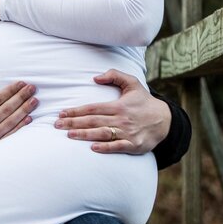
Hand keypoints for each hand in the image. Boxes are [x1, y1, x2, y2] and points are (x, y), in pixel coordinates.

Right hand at [0, 81, 36, 185]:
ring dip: (24, 110)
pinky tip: (28, 120)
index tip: (20, 83)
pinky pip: (9, 136)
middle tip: (32, 88)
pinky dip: (20, 127)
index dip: (10, 90)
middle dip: (21, 97)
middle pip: (7, 108)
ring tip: (34, 101)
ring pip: (11, 121)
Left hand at [54, 69, 170, 153]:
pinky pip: (118, 146)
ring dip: (85, 134)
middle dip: (74, 123)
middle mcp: (122, 119)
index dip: (76, 111)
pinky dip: (105, 147)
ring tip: (69, 135)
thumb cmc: (144, 102)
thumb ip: (114, 75)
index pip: (93, 108)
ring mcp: (128, 133)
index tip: (61, 114)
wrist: (165, 120)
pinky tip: (92, 147)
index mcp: (119, 105)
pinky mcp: (134, 145)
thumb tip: (95, 77)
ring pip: (103, 133)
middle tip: (57, 126)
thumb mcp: (133, 83)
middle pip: (94, 121)